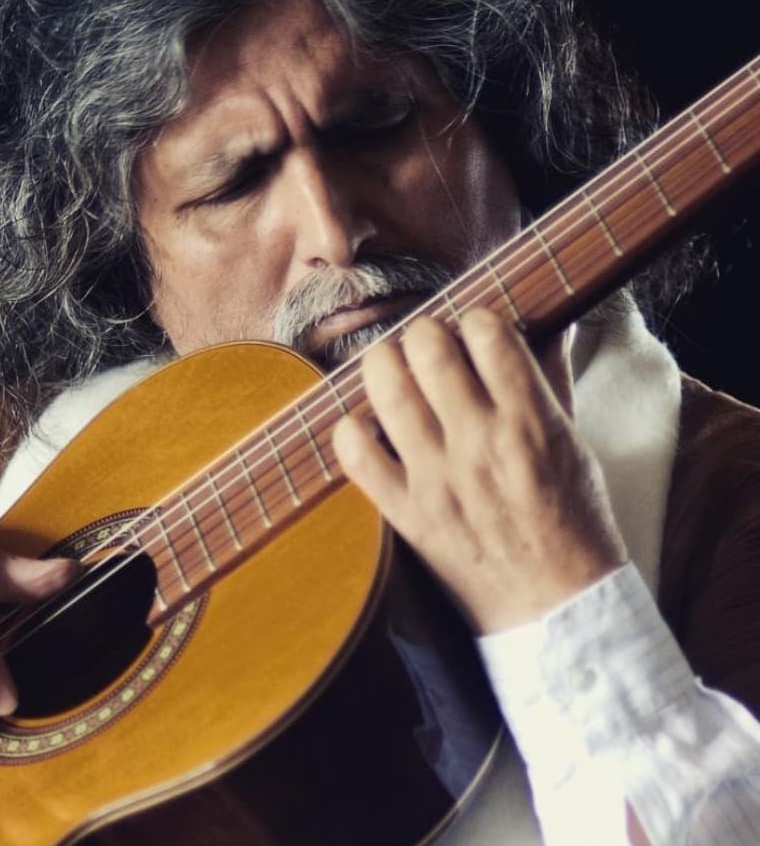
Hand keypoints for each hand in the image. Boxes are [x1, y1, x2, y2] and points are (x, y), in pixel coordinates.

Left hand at [332, 308, 626, 633]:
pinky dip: (351, 429)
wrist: (556, 607)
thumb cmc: (573, 520)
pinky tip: (366, 425)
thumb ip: (554, 378)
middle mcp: (480, 444)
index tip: (473, 331)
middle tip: (427, 346)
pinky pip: (356, 454)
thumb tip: (553, 320)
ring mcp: (437, 479)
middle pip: (429, 349)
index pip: (488, 334)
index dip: (475, 320)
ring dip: (383, 364)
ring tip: (392, 370)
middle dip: (424, 333)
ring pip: (387, 389)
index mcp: (530, 422)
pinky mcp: (406, 513)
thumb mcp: (575, 442)